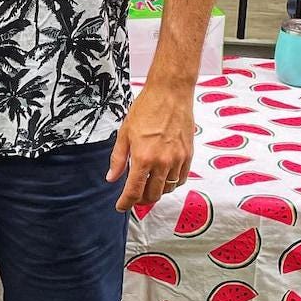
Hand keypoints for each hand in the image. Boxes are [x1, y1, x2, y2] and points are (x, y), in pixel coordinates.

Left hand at [104, 82, 194, 211]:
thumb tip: (111, 178)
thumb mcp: (124, 134)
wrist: (170, 94)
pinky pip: (181, 179)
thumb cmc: (145, 109)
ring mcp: (177, 160)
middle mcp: (162, 162)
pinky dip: (171, 184)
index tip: (121, 207)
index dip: (126, 203)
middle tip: (133, 196)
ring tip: (146, 186)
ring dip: (155, 192)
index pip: (134, 191)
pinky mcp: (188, 155)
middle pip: (152, 195)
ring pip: (167, 189)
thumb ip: (118, 159)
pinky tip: (162, 179)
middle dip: (140, 200)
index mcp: (143, 158)